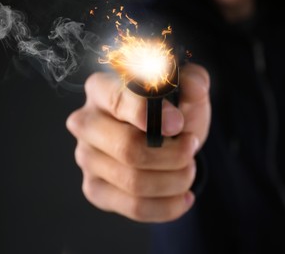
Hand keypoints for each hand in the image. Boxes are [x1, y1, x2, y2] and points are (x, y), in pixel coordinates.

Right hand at [66, 63, 210, 222]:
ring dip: (175, 179)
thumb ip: (194, 81)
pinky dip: (168, 206)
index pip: (118, 101)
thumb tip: (194, 85)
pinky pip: (134, 207)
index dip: (151, 115)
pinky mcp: (95, 189)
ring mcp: (87, 159)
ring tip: (189, 168)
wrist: (165, 141)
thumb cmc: (171, 113)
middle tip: (192, 146)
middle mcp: (87, 123)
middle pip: (127, 149)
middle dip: (172, 154)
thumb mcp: (187, 92)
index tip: (179, 124)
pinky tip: (184, 196)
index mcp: (102, 90)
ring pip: (134, 182)